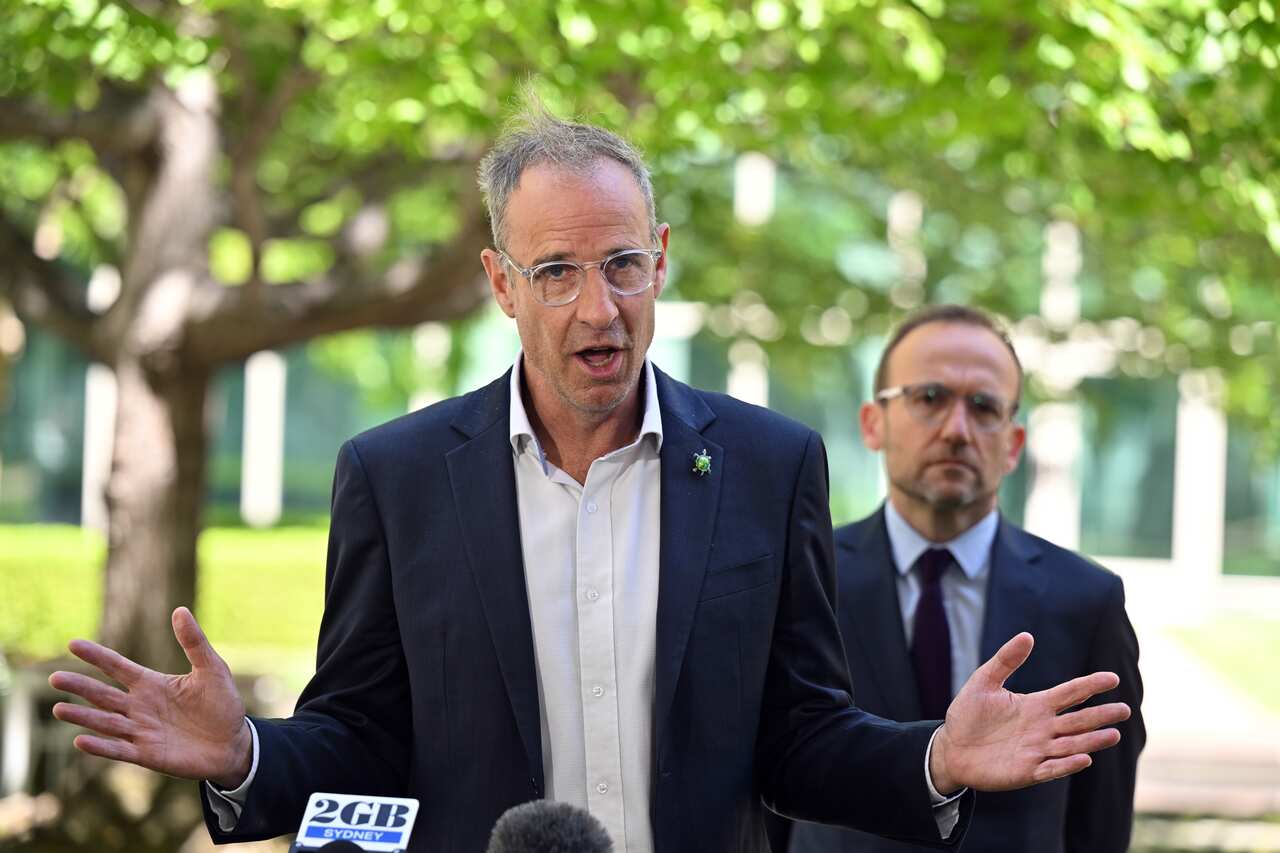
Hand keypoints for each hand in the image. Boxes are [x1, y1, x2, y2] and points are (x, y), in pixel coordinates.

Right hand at [49, 606, 252, 788]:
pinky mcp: (147, 754)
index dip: (96, 656)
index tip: (73, 644)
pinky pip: (119, 750)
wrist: (234, 743)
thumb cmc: (222, 704)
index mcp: (152, 684)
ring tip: (58, 709)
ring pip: (105, 722)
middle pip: (103, 694)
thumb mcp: (211, 669)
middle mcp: (140, 706)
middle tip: (54, 678)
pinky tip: (81, 741)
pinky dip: (101, 747)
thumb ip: (194, 643)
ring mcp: (141, 731)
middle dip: (79, 686)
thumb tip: (179, 610)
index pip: (117, 667)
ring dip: (83, 716)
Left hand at [929, 632, 1129, 793]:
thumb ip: (1006, 660)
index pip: (1070, 693)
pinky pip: (1051, 768)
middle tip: (1124, 709)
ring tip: (1113, 734)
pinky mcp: (1027, 772)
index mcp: (1036, 705)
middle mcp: (1042, 728)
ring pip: (1071, 745)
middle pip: (1078, 721)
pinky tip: (1084, 758)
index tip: (1112, 678)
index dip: (1090, 686)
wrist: (951, 748)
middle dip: (1100, 716)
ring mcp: (1037, 751)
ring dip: (1092, 741)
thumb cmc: (968, 715)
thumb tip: (1027, 635)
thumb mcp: (984, 681)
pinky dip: (1067, 764)